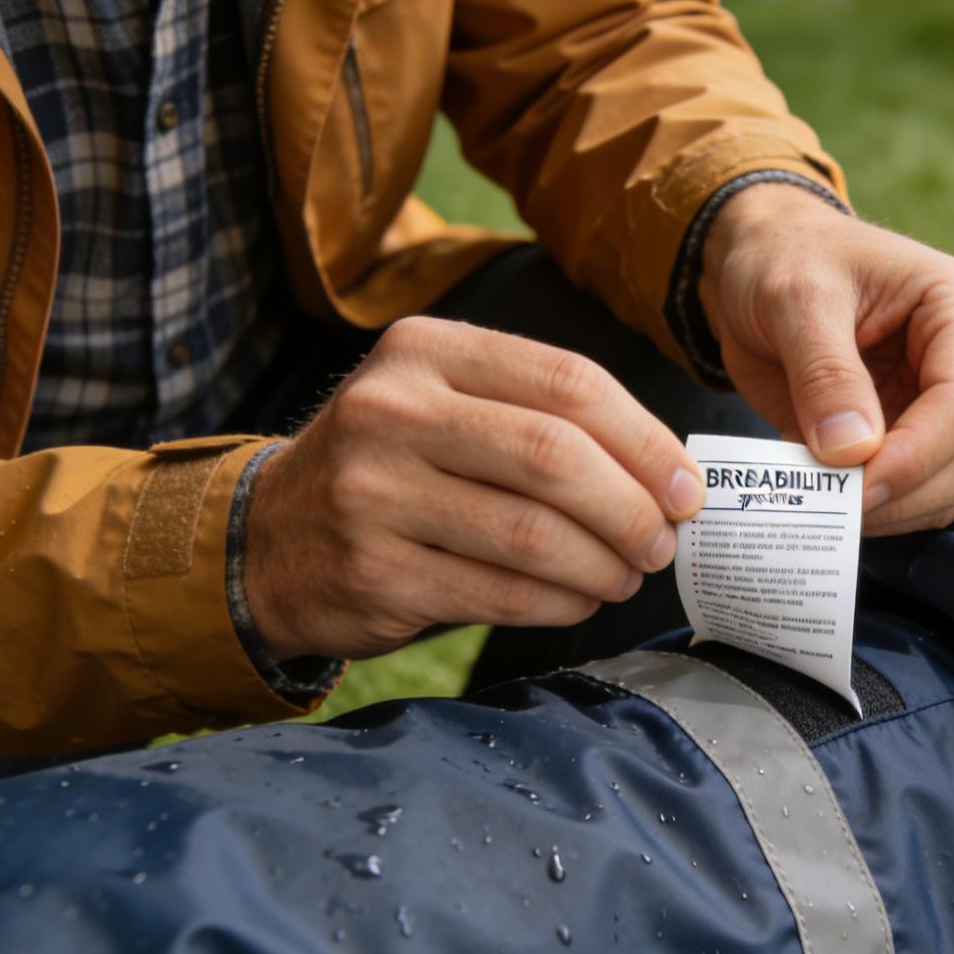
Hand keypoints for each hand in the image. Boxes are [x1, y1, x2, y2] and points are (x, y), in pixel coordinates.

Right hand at [242, 319, 705, 659]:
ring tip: (625, 576)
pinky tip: (578, 600)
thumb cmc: (392, 469)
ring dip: (601, 564)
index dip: (645, 441)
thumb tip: (666, 472)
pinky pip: (499, 592)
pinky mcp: (373, 570)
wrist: (267, 539)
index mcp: (425, 351)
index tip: (686, 488)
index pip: (568, 384)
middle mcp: (392, 411)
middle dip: (631, 509)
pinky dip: (558, 603)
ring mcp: (374, 493)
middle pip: (555, 457)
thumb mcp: (443, 403)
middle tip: (662, 543)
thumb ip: (538, 415)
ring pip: (532, 534)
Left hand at [700, 183, 953, 534]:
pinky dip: (877, 510)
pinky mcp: (924, 437)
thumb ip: (824, 373)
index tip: (850, 490)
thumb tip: (852, 452)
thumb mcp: (793, 298)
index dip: (913, 458)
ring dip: (889, 511)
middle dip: (902, 494)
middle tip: (826, 509)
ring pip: (952, 488)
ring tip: (818, 501)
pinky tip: (826, 497)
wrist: (765, 263)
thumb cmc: (785, 260)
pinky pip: (919, 496)